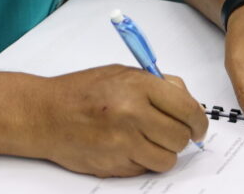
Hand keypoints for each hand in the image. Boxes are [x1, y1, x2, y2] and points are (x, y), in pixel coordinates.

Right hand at [33, 65, 207, 177]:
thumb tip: (188, 102)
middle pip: (181, 137)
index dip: (198, 121)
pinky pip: (145, 169)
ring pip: (167, 159)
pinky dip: (142, 161)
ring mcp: (123, 142)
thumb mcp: (121, 73)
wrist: (44, 114)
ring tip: (146, 140)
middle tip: (170, 132)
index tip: (198, 126)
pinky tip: (127, 147)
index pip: (187, 109)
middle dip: (180, 137)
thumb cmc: (80, 92)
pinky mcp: (114, 164)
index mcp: (137, 86)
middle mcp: (132, 113)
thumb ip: (157, 84)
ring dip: (162, 152)